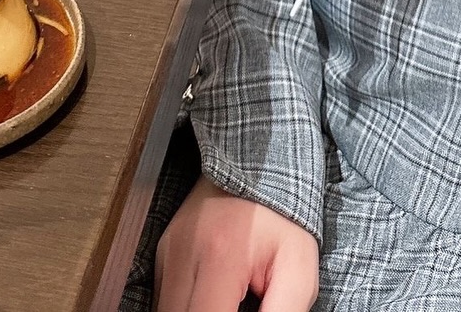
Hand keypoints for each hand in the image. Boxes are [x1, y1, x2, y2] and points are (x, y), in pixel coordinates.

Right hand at [155, 177, 318, 311]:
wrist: (257, 163)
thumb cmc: (283, 218)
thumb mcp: (298, 269)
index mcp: (220, 257)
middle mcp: (183, 255)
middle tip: (238, 303)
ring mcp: (167, 252)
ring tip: (226, 299)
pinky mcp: (162, 253)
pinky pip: (164, 299)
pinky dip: (186, 308)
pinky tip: (213, 299)